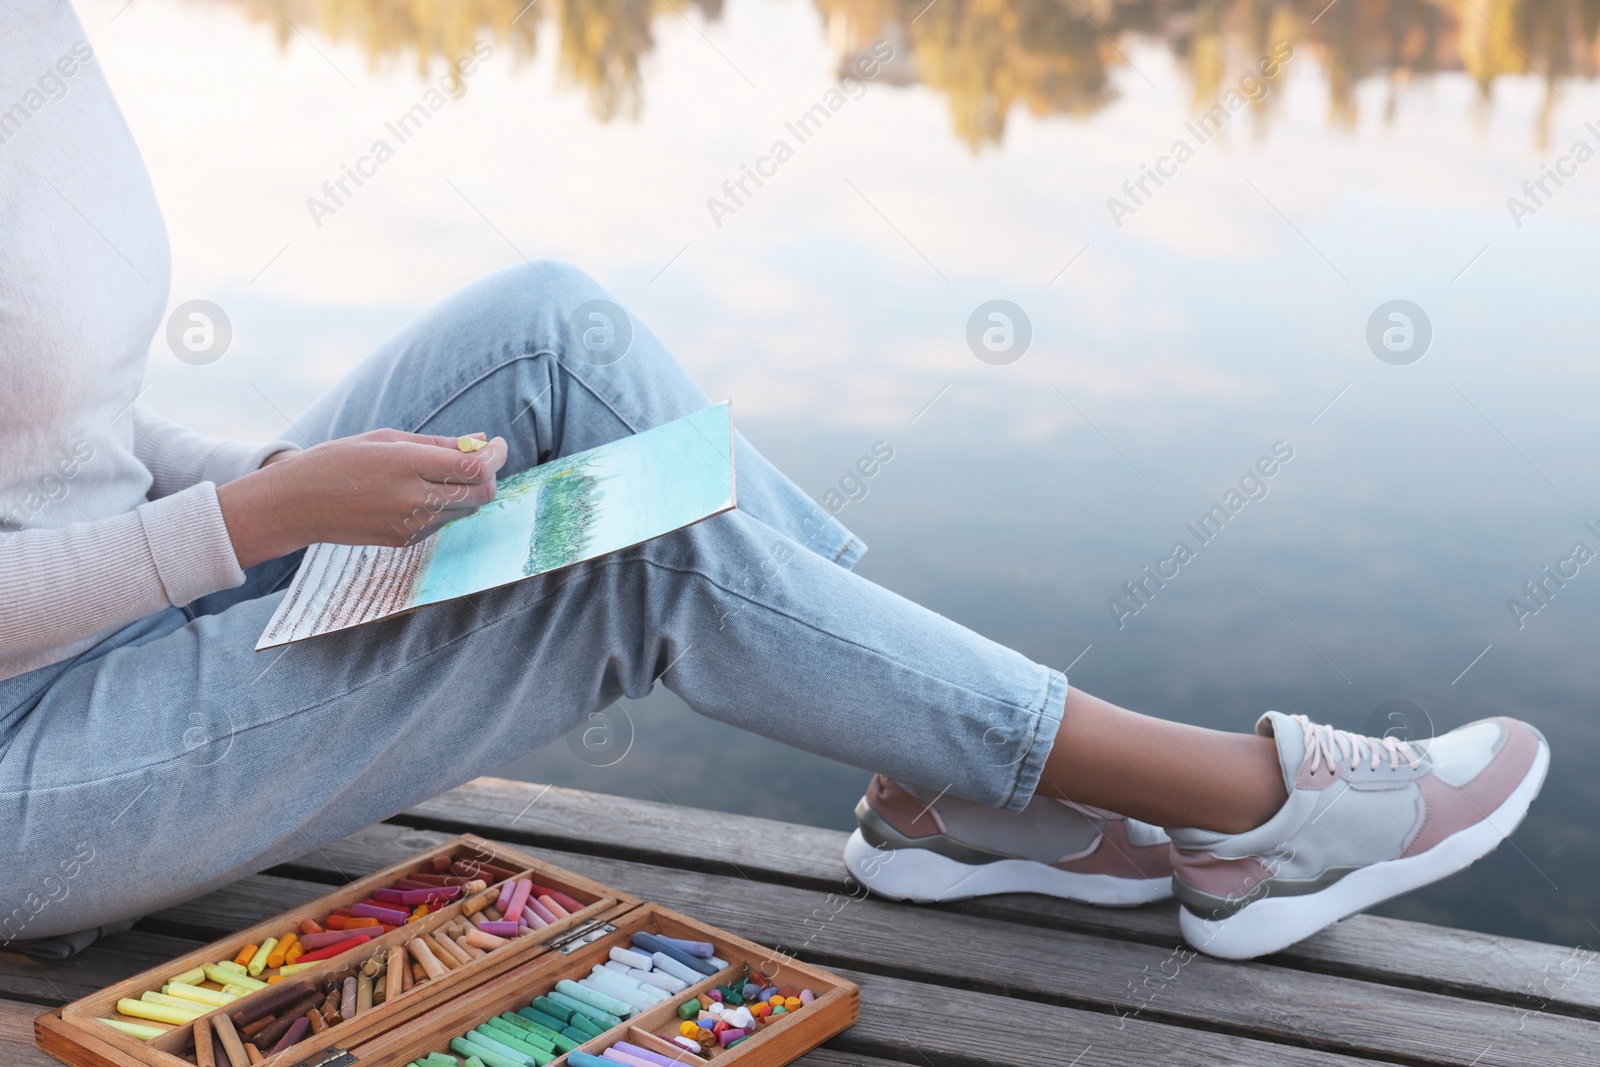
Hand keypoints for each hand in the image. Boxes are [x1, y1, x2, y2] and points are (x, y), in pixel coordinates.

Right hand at [216, 430, 508, 567]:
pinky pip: (442, 522)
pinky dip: (445, 505)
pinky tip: (422, 491)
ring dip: (467, 490)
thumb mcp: (386, 439)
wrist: (296, 504)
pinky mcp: (405, 541)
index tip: (496, 443)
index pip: (474, 467)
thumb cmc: (339, 461)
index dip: (495, 455)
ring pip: (464, 510)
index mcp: (407, 466)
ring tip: (445, 471)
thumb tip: (479, 440)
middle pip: (480, 493)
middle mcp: (413, 499)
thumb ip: (437, 443)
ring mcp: (410, 525)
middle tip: (480, 457)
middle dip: (488, 474)